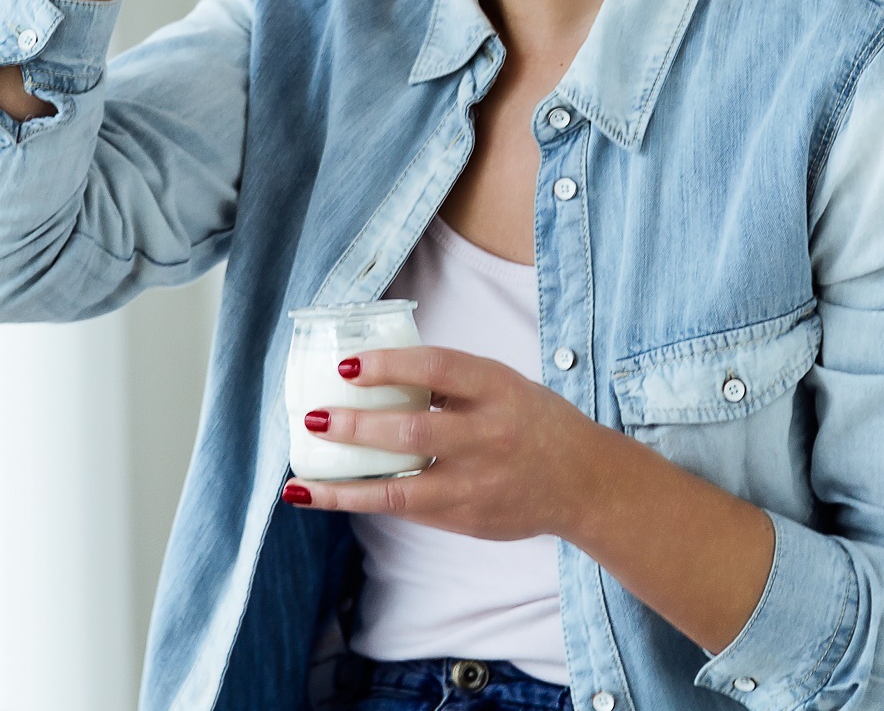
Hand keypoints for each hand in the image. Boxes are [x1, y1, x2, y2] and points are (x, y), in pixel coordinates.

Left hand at [283, 346, 606, 541]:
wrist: (582, 482)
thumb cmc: (530, 421)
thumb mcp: (501, 385)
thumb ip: (450, 381)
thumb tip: (375, 370)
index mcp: (497, 389)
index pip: (437, 369)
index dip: (389, 365)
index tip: (347, 365)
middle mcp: (487, 436)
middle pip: (412, 432)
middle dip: (356, 427)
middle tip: (314, 418)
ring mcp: (476, 483)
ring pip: (400, 488)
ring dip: (345, 485)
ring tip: (301, 480)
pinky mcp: (466, 518)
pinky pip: (406, 509)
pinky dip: (364, 502)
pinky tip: (329, 497)